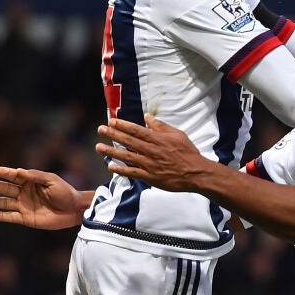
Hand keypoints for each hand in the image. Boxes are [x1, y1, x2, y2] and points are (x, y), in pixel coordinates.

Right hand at [0, 167, 88, 229]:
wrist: (73, 210)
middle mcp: (24, 193)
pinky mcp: (25, 218)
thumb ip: (35, 176)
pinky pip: (10, 217)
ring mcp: (24, 206)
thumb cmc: (64, 192)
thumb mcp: (51, 180)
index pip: (15, 176)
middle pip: (6, 189)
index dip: (6, 173)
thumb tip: (19, 171)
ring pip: (5, 203)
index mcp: (30, 181)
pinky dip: (0, 216)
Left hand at [98, 116, 213, 192]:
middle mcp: (151, 151)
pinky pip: (132, 172)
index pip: (136, 130)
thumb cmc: (188, 152)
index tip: (111, 121)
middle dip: (113, 134)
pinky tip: (110, 166)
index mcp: (157, 139)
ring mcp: (149, 164)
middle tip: (100, 129)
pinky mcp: (149, 177)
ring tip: (99, 147)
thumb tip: (147, 117)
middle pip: (128, 141)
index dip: (122, 125)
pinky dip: (121, 170)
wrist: (195, 173)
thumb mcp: (177, 134)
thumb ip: (161, 126)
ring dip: (111, 151)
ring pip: (127, 156)